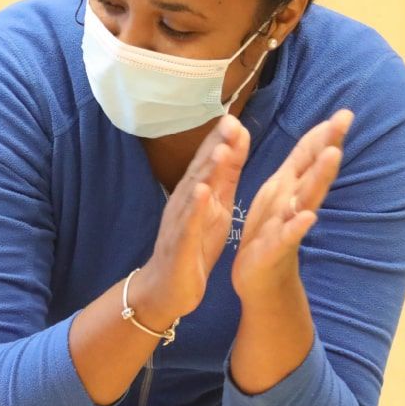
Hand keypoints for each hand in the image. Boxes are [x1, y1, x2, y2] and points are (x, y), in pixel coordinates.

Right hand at [136, 115, 250, 323]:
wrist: (167, 287)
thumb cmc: (193, 247)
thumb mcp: (216, 208)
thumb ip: (224, 177)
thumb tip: (233, 144)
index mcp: (198, 193)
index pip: (209, 162)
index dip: (222, 140)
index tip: (237, 118)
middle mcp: (186, 202)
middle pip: (201, 169)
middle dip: (216, 145)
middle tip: (231, 122)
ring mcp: (181, 221)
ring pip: (194, 191)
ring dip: (206, 170)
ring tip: (220, 149)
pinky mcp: (181, 243)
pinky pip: (188, 224)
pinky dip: (195, 207)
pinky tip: (202, 193)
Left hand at [232, 109, 352, 300]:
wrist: (259, 280)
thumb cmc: (269, 231)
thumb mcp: (280, 193)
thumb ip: (300, 167)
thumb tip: (321, 138)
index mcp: (288, 188)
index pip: (310, 157)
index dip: (325, 135)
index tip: (346, 112)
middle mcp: (294, 204)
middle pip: (314, 171)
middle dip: (329, 146)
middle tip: (345, 123)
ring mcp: (287, 225)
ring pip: (305, 198)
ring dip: (319, 177)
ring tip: (334, 156)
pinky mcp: (274, 249)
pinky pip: (287, 235)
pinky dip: (297, 226)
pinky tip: (308, 217)